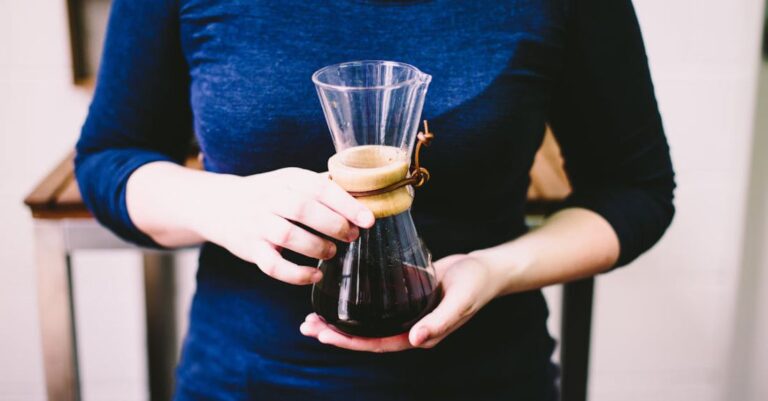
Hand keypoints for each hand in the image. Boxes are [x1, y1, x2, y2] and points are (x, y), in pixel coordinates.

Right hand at [196, 167, 374, 284]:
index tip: (368, 220)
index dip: (347, 204)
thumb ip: (322, 187)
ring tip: (331, 251)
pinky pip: (272, 265)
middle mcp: (270, 198)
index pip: (320, 187)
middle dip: (334, 225)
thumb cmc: (269, 195)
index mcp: (288, 179)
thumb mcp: (291, 181)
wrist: (220, 204)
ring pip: (288, 236)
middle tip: (351, 236)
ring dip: (316, 247)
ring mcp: (257, 224)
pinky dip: (296, 274)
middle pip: (303, 209)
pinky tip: (315, 274)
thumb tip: (365, 195)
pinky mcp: (249, 248)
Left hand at [300, 253, 500, 351]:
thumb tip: (415, 341)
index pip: (378, 344)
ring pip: (366, 321)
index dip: (350, 341)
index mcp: (419, 336)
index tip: (324, 333)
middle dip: (336, 333)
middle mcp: (408, 328)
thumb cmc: (475, 284)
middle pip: (365, 336)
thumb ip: (440, 321)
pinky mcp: (403, 296)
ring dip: (340, 319)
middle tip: (306, 325)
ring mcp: (404, 313)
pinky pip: (374, 304)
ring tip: (313, 314)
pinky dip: (354, 302)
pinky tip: (337, 292)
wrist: (485, 268)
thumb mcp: (461, 301)